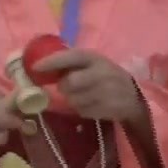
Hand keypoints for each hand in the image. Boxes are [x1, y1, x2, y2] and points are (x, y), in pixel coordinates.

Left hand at [31, 49, 148, 124]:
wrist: (133, 94)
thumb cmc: (106, 76)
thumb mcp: (93, 64)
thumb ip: (72, 64)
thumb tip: (41, 68)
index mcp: (95, 58)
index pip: (70, 56)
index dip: (52, 61)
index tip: (35, 67)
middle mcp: (102, 73)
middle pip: (70, 82)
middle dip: (64, 87)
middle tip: (67, 88)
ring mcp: (106, 92)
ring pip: (74, 100)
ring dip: (72, 100)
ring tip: (83, 96)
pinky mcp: (108, 108)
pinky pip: (82, 111)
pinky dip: (82, 109)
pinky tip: (91, 104)